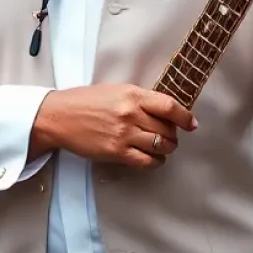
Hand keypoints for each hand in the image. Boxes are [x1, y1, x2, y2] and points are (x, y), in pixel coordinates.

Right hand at [28, 84, 196, 169]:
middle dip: (173, 134)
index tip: (191, 123)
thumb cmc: (85, 101)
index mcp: (132, 94)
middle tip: (169, 135)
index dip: (185, 117)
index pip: (169, 106)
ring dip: (166, 148)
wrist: (60, 116)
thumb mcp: (115, 90)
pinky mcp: (117, 152)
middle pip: (167, 129)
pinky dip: (156, 162)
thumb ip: (138, 99)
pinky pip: (147, 162)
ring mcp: (124, 134)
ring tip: (162, 146)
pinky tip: (153, 158)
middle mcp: (131, 113)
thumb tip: (162, 111)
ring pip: (160, 146)